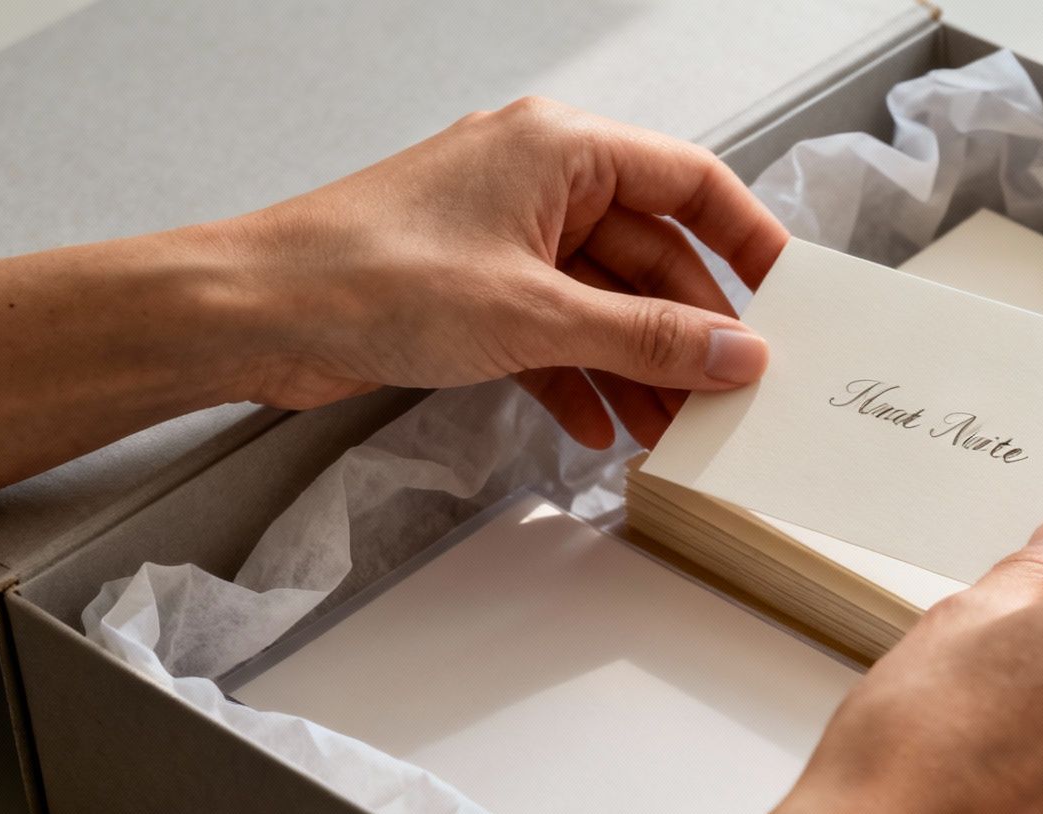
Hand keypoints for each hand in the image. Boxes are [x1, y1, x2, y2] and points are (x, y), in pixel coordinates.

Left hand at [226, 97, 785, 447]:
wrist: (252, 313)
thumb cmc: (368, 276)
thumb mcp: (535, 314)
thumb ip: (647, 338)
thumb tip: (736, 352)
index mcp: (562, 150)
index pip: (690, 182)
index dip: (748, 239)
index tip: (790, 297)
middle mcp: (540, 184)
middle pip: (653, 255)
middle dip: (690, 331)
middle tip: (731, 395)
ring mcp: (507, 239)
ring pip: (607, 303)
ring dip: (642, 368)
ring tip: (676, 434)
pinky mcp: (477, 291)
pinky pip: (559, 332)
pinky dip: (585, 379)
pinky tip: (605, 431)